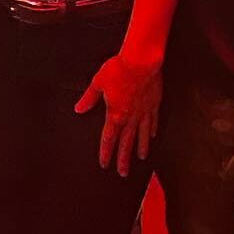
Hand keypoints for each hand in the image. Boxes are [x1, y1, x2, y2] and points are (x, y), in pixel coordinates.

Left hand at [75, 52, 161, 177]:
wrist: (141, 61)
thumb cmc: (118, 69)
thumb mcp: (98, 83)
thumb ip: (89, 98)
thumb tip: (79, 109)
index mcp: (115, 114)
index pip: (108, 139)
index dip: (106, 153)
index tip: (104, 164)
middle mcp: (130, 117)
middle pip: (126, 143)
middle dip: (123, 159)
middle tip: (123, 173)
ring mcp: (144, 112)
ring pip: (142, 135)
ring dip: (140, 148)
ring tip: (141, 159)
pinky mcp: (154, 104)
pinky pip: (153, 121)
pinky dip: (152, 130)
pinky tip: (152, 136)